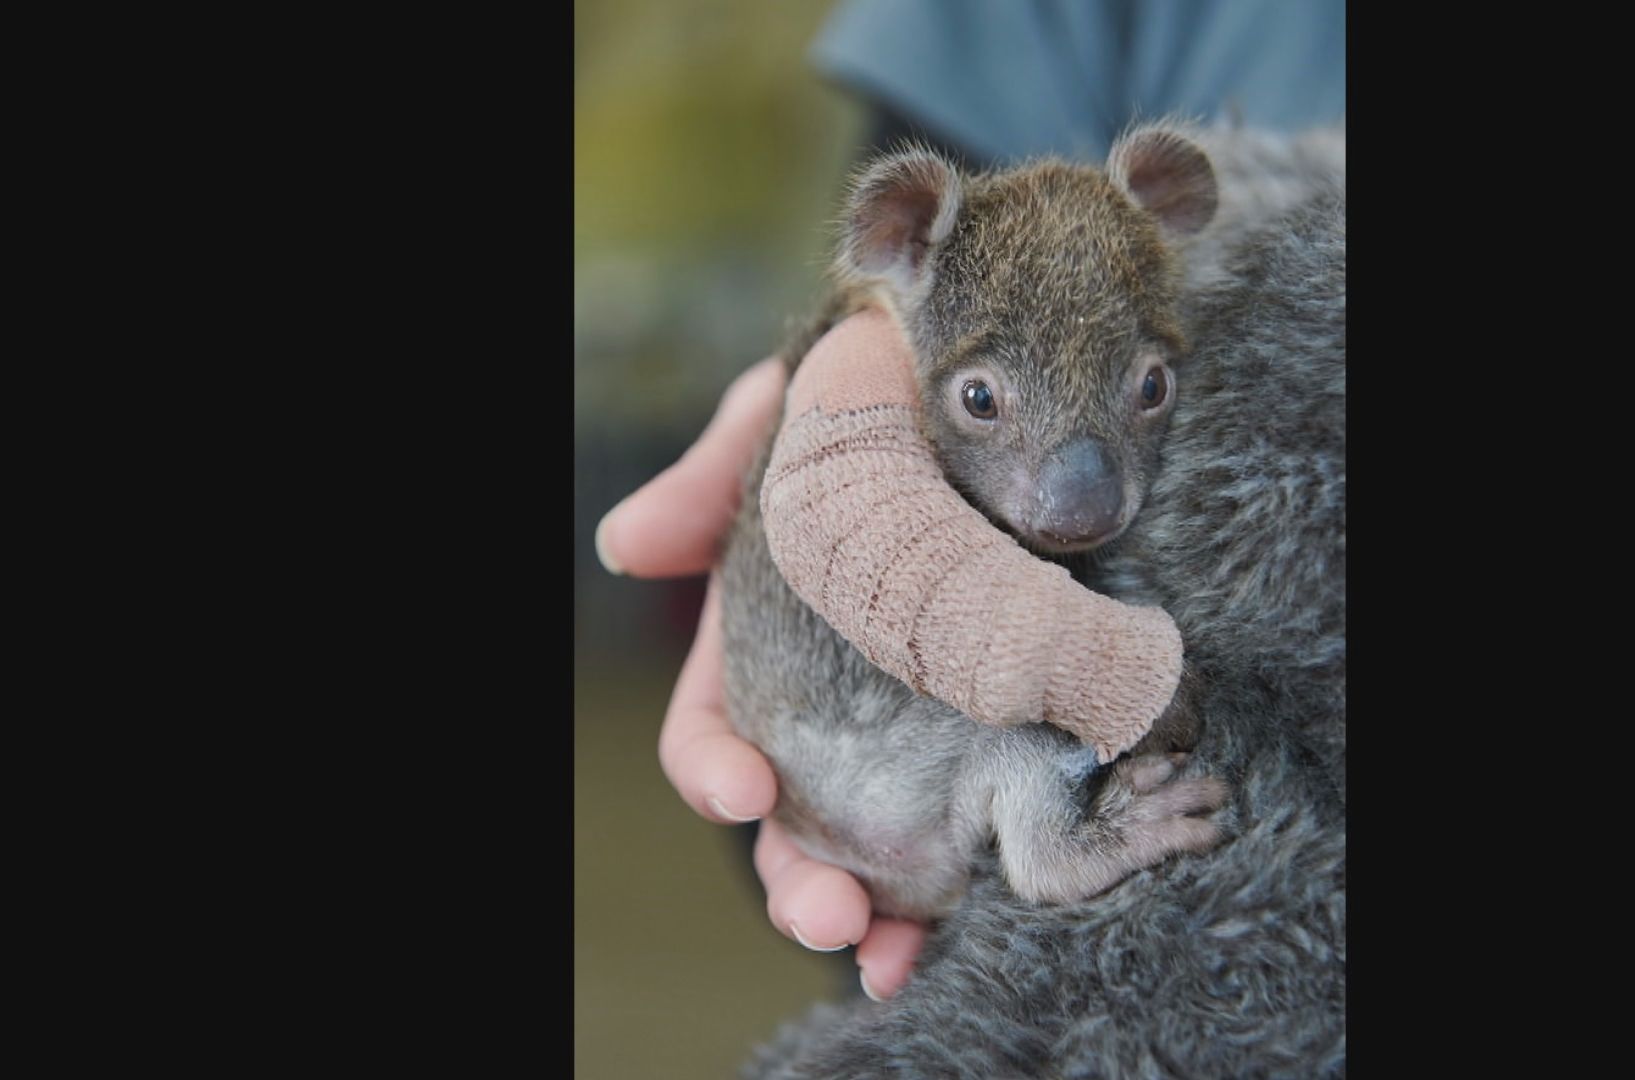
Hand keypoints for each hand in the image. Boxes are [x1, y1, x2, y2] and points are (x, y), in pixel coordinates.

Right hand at [594, 352, 928, 999]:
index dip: (716, 768)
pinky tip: (964, 930)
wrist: (985, 400)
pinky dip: (958, 892)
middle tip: (828, 912)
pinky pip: (967, 828)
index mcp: (755, 652)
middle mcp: (820, 711)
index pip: (711, 733)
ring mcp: (901, 735)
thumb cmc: (867, 402)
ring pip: (868, 850)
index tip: (743, 790)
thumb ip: (710, 477)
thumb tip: (627, 547)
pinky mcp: (984, 742)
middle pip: (788, 821)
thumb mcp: (784, 424)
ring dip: (868, 913)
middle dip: (796, 877)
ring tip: (884, 952)